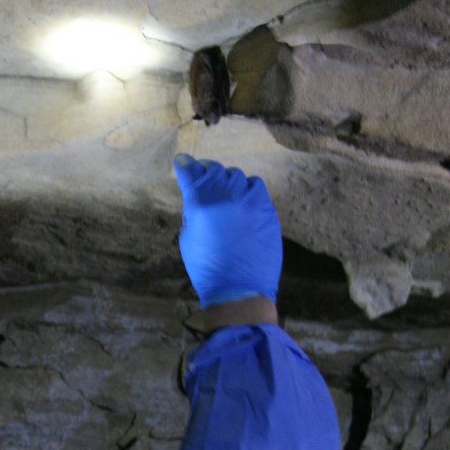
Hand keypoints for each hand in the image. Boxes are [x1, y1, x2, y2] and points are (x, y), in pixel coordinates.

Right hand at [173, 154, 281, 308]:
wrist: (239, 288)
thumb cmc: (206, 267)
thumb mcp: (188, 237)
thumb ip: (193, 210)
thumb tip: (197, 196)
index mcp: (201, 203)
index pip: (191, 172)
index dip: (185, 164)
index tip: (183, 162)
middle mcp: (226, 196)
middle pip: (215, 170)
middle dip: (206, 171)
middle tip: (203, 175)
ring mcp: (249, 201)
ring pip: (237, 176)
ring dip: (227, 181)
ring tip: (224, 191)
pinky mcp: (267, 208)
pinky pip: (255, 187)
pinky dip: (247, 189)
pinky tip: (243, 199)